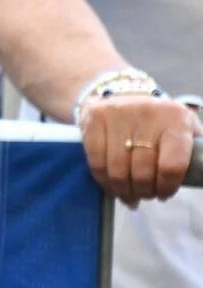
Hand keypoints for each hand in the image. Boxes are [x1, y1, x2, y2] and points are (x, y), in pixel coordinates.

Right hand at [79, 92, 199, 205]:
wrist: (123, 92)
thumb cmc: (160, 121)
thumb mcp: (185, 128)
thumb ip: (196, 151)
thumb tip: (199, 175)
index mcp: (177, 119)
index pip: (172, 165)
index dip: (167, 187)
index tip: (164, 194)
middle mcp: (148, 113)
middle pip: (143, 171)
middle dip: (144, 191)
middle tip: (145, 195)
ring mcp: (118, 114)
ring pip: (118, 170)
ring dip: (123, 190)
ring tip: (129, 195)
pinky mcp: (95, 118)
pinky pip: (96, 161)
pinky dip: (103, 180)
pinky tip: (111, 186)